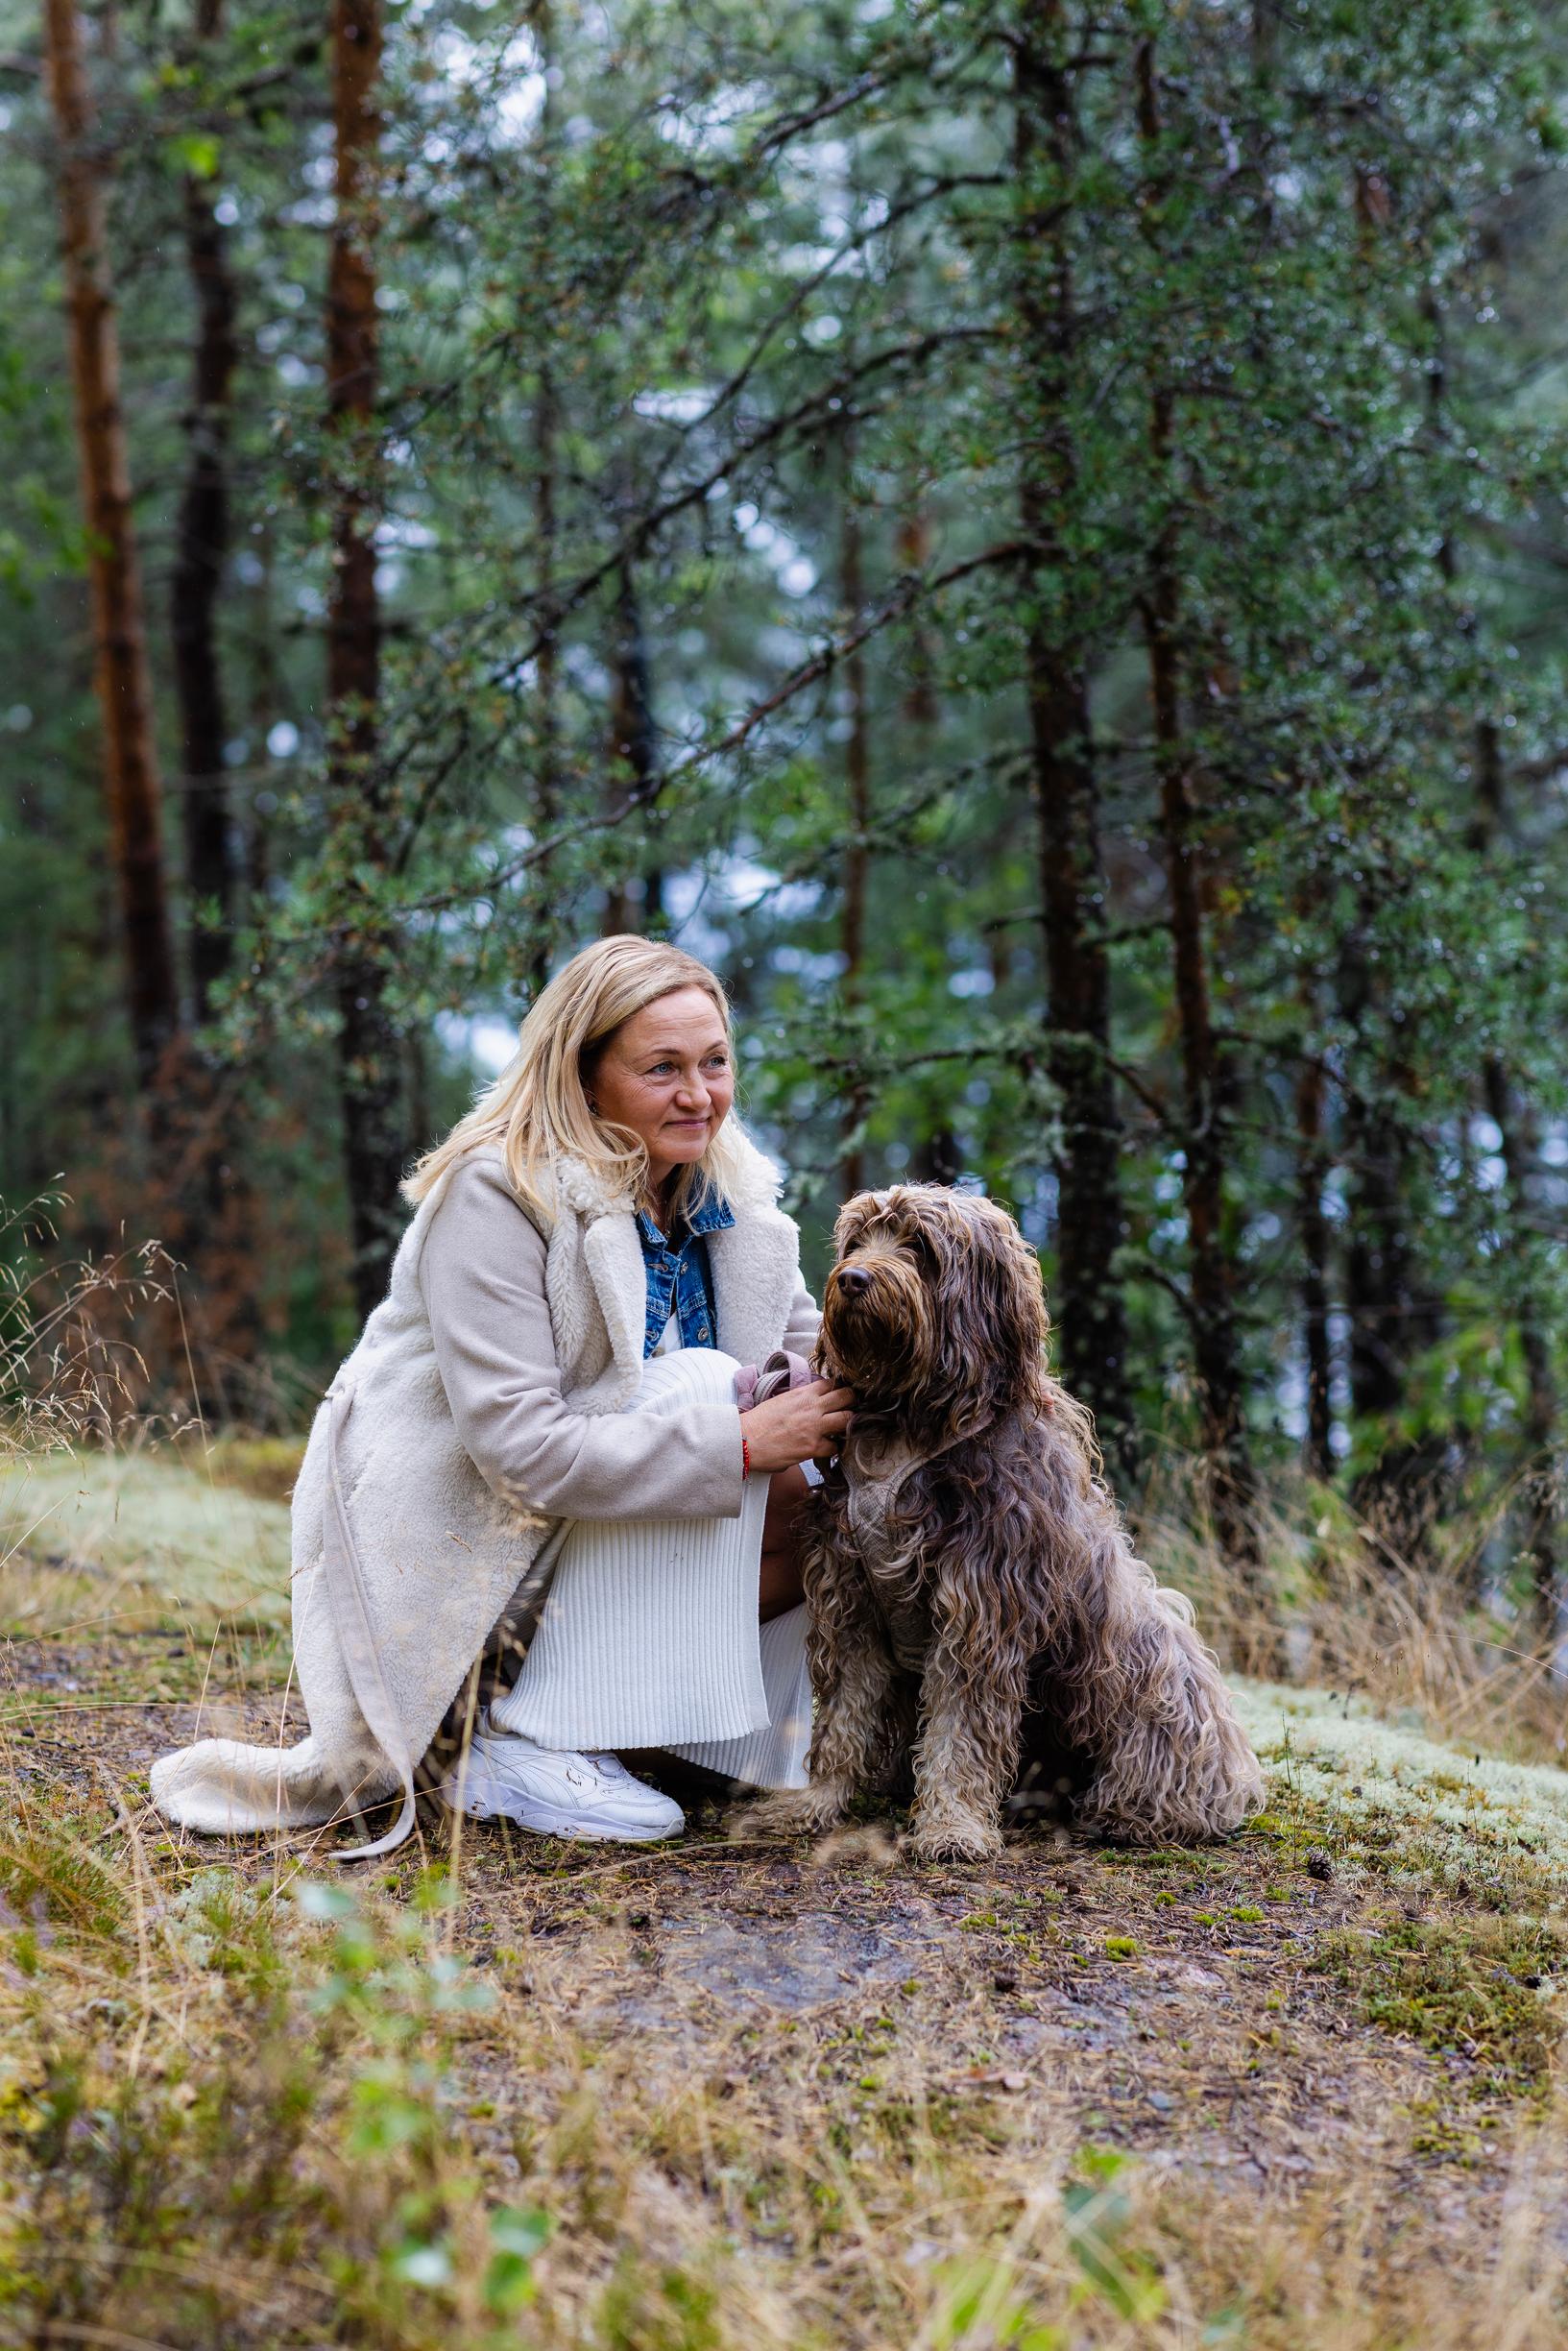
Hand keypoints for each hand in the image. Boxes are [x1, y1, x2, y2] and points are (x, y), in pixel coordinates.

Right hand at [740, 1377, 854, 1473]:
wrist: (744, 1440)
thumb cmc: (758, 1422)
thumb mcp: (780, 1401)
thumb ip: (799, 1400)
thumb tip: (810, 1404)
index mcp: (802, 1393)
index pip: (831, 1383)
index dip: (838, 1390)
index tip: (839, 1397)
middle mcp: (812, 1407)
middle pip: (846, 1396)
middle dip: (851, 1402)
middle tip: (849, 1410)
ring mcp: (814, 1427)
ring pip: (847, 1419)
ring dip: (848, 1424)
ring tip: (842, 1430)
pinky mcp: (812, 1447)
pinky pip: (836, 1446)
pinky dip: (835, 1448)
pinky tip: (829, 1448)